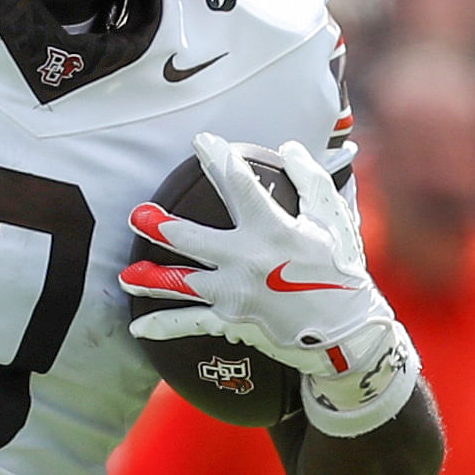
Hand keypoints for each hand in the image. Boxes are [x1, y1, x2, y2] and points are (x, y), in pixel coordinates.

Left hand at [121, 135, 417, 433]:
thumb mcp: (334, 220)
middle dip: (162, 227)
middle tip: (137, 214)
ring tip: (126, 275)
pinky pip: (191, 322)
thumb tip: (290, 146)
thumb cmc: (341, 270)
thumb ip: (310, 180)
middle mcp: (247, 260)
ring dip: (151, 279)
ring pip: (183, 283)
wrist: (348, 332)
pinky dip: (164, 325)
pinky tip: (138, 328)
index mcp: (273, 231)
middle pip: (193, 239)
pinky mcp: (232, 320)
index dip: (218, 160)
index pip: (239, 186)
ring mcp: (235, 293)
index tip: (201, 141)